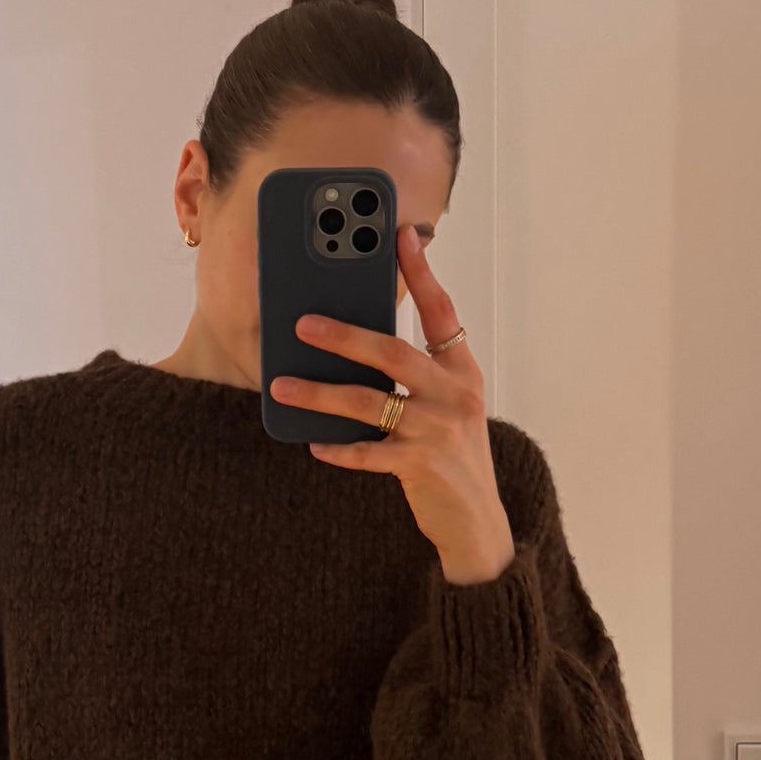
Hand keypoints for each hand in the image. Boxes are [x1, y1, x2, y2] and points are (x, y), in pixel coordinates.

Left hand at [267, 224, 516, 584]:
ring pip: (370, 403)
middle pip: (394, 352)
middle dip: (345, 335)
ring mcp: (439, 431)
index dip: (421, 274)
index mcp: (462, 371)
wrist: (478, 522)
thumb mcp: (446, 405)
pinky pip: (369, 454)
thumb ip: (416, 374)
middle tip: (301, 323)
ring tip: (282, 385)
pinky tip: (313, 443)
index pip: (441, 312)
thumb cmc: (451, 455)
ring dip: (321, 393)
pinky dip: (339, 449)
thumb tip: (355, 342)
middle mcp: (456, 395)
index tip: (399, 236)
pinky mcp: (422, 467)